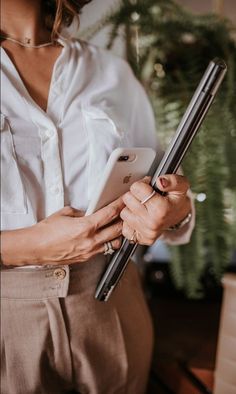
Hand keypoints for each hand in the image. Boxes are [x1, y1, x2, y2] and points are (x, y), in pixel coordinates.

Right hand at [1, 198, 123, 265]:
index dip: (120, 205)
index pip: (110, 214)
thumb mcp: (65, 213)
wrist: (35, 248)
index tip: (125, 200)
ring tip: (117, 226)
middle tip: (127, 212)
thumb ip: (81, 212)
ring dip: (118, 234)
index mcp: (85, 227)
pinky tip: (104, 237)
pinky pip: (104, 250)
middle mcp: (90, 241)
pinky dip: (107, 243)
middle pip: (117, 229)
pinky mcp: (86, 258)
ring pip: (114, 243)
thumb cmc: (46, 231)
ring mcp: (89, 251)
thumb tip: (89, 212)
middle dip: (124, 219)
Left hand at [120, 175, 190, 244]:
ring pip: (124, 212)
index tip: (148, 187)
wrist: (176, 216)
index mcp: (161, 209)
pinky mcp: (139, 239)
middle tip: (145, 197)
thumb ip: (173, 180)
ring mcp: (145, 232)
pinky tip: (139, 217)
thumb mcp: (180, 185)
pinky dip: (129, 221)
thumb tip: (160, 181)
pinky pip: (123, 227)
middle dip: (135, 195)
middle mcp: (152, 223)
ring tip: (142, 207)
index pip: (136, 188)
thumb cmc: (175, 200)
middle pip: (127, 199)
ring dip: (131, 208)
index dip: (141, 184)